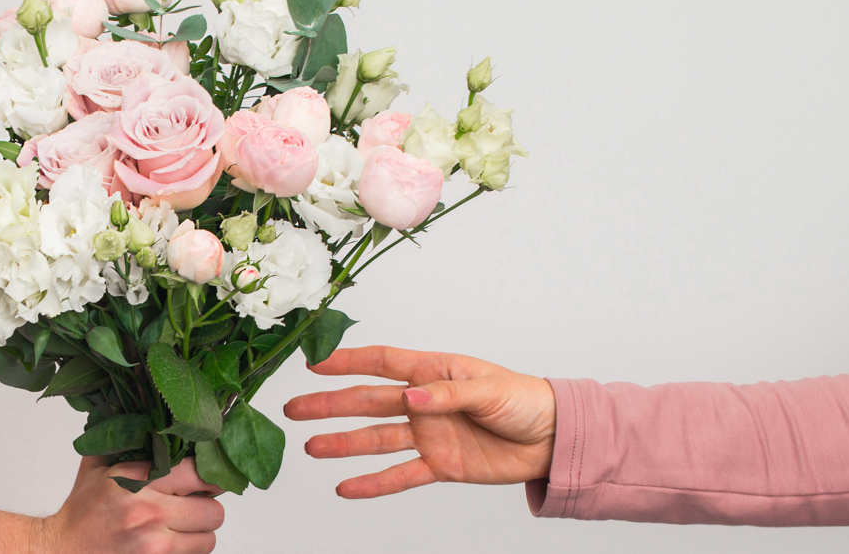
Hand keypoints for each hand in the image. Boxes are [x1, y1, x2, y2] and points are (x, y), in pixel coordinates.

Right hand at [39, 456, 224, 553]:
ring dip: (199, 533)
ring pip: (208, 538)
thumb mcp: (98, 467)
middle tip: (195, 506)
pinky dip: (187, 551)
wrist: (59, 551)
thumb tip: (149, 412)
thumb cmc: (81, 512)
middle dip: (206, 508)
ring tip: (182, 527)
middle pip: (213, 510)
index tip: (208, 478)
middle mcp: (147, 511)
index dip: (209, 475)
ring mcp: (152, 543)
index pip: (196, 473)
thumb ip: (126, 442)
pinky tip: (170, 542)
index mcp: (135, 480)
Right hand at [283, 345, 555, 498]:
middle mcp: (423, 402)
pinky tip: (346, 487)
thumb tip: (410, 398)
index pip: (381, 363)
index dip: (347, 362)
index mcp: (433, 372)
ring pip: (376, 439)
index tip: (313, 363)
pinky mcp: (439, 465)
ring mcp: (429, 434)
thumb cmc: (525, 400)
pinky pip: (400, 475)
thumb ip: (447, 394)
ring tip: (310, 447)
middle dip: (330, 404)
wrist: (554, 440)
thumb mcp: (489, 389)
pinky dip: (373, 483)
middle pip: (368, 403)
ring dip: (343, 443)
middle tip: (295, 408)